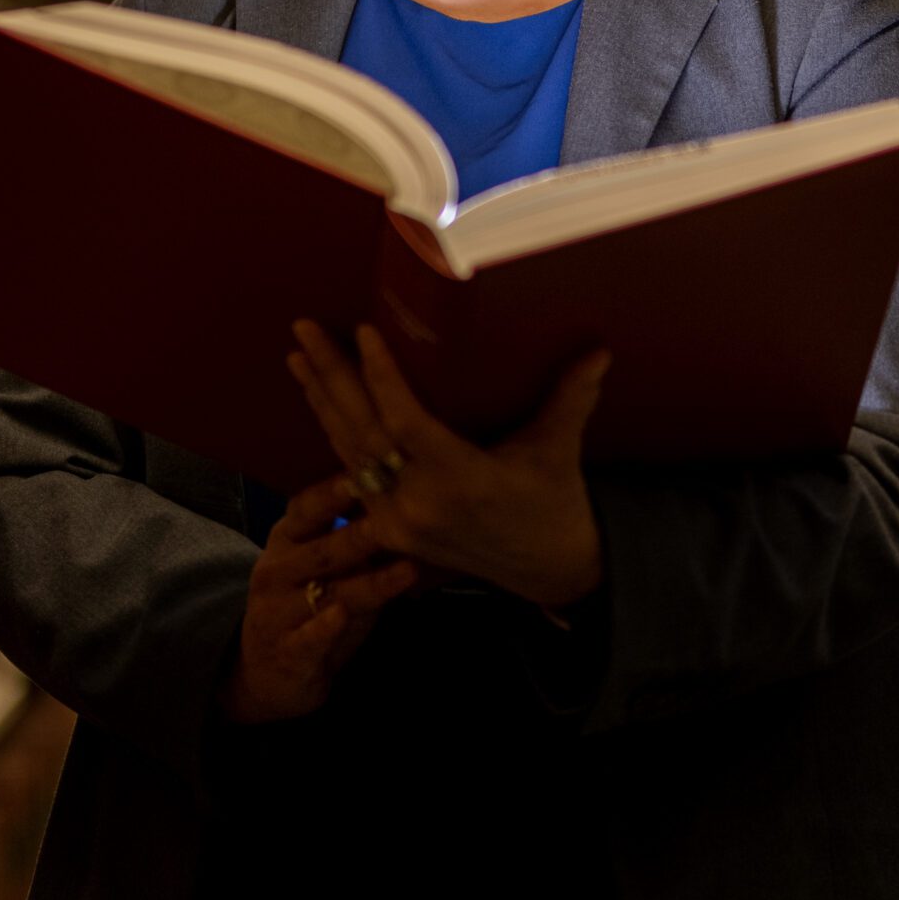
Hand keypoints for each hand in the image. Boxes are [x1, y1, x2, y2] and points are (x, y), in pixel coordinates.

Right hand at [218, 477, 420, 724]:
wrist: (262, 674)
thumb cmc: (305, 607)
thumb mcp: (323, 568)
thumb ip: (353, 541)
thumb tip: (401, 504)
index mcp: (285, 542)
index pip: (305, 511)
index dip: (331, 494)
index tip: (362, 476)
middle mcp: (277, 572)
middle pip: (322, 550)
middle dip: (360, 535)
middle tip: (395, 521)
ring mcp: (279, 613)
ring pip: (328, 593)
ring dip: (369, 581)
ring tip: (405, 569)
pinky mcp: (288, 653)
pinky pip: (309, 637)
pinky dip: (325, 628)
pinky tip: (340, 615)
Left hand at [288, 319, 608, 609]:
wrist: (549, 568)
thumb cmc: (556, 502)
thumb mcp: (559, 449)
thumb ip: (572, 397)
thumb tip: (599, 351)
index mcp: (463, 481)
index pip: (405, 423)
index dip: (379, 378)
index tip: (363, 331)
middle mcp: (422, 505)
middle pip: (363, 432)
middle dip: (331, 378)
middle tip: (306, 330)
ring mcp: (401, 523)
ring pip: (349, 454)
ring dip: (321, 402)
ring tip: (299, 357)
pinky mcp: (392, 532)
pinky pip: (353, 478)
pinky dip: (335, 436)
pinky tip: (319, 403)